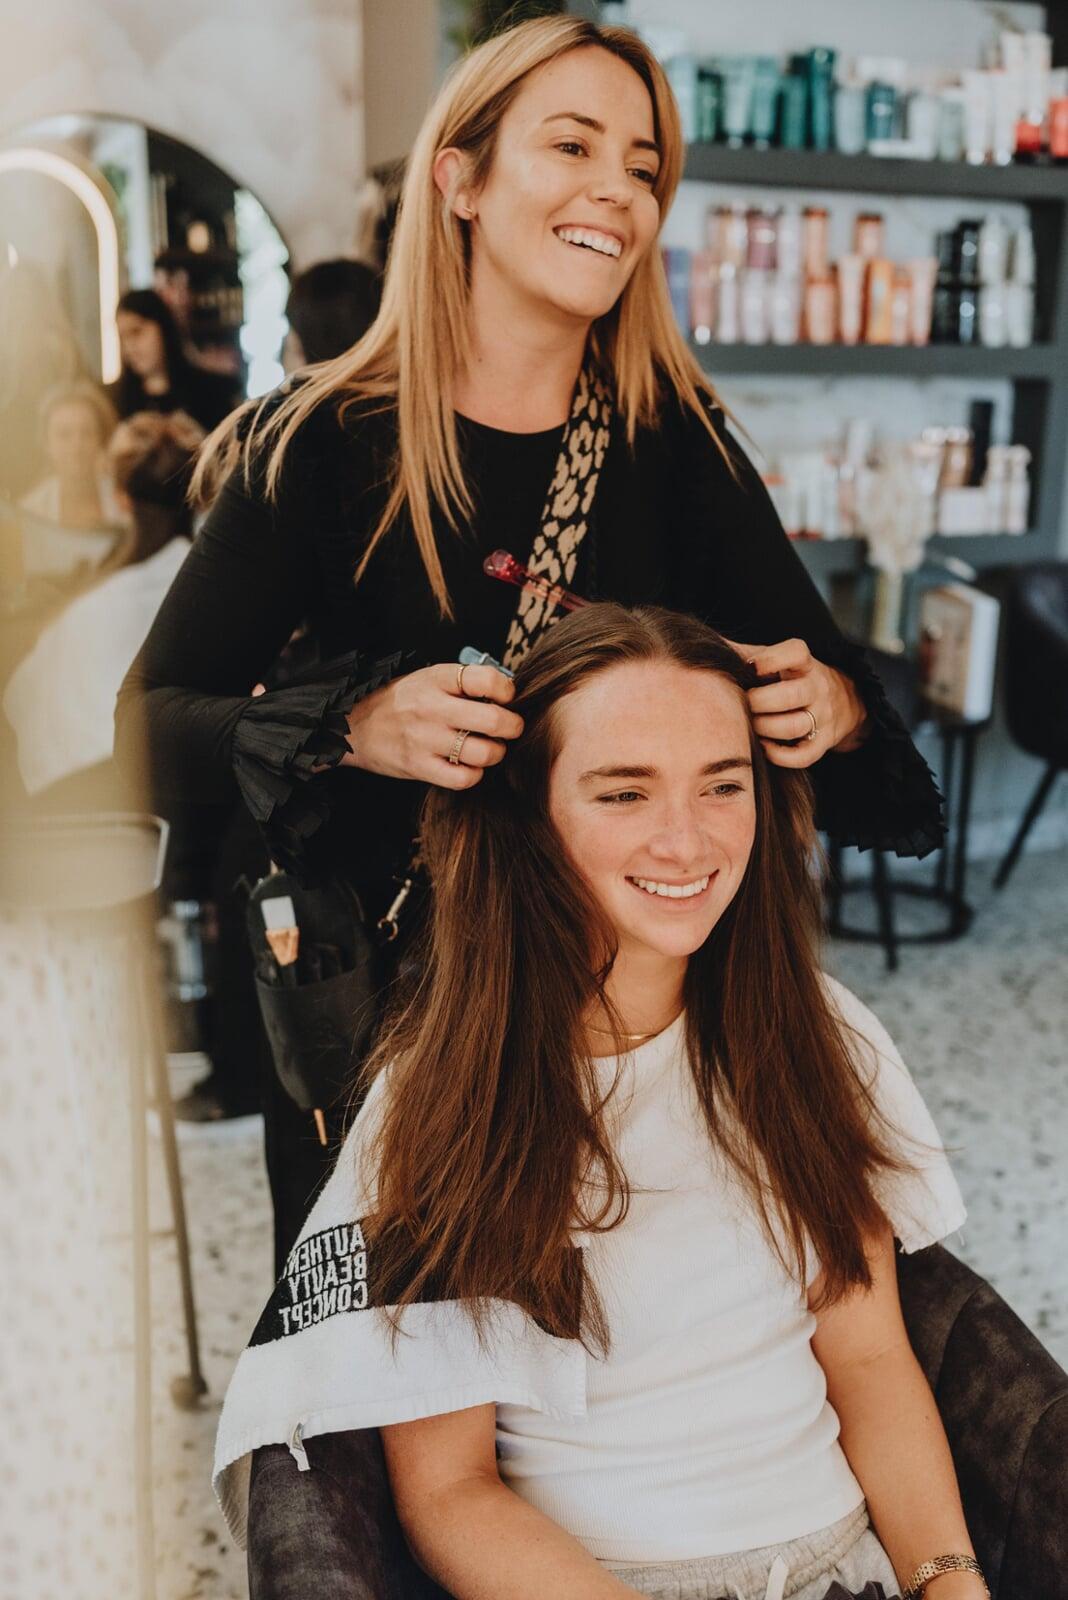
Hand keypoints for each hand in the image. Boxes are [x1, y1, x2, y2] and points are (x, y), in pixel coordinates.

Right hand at [343, 663, 523, 789]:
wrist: (353, 724)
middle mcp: (432, 707)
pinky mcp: (418, 766)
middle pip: (493, 720)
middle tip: (511, 728)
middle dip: (512, 726)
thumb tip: (509, 693)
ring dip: (496, 753)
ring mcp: (425, 739)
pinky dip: (475, 774)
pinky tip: (470, 766)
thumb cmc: (401, 701)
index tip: (507, 697)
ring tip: (491, 749)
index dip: (507, 690)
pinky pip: (463, 778)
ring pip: (483, 753)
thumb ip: (463, 684)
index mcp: (437, 678)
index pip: (487, 680)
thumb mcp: (428, 678)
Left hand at [727, 637, 868, 768]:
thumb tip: (708, 649)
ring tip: (750, 724)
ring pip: (793, 727)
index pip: (796, 653)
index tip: (750, 667)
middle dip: (758, 702)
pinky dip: (778, 755)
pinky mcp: (823, 742)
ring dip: (764, 728)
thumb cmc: (794, 679)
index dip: (771, 660)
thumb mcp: (779, 661)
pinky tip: (764, 746)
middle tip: (743, 703)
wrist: (843, 701)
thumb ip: (746, 653)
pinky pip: (802, 756)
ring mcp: (823, 716)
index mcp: (805, 664)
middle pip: (790, 695)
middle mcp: (818, 688)